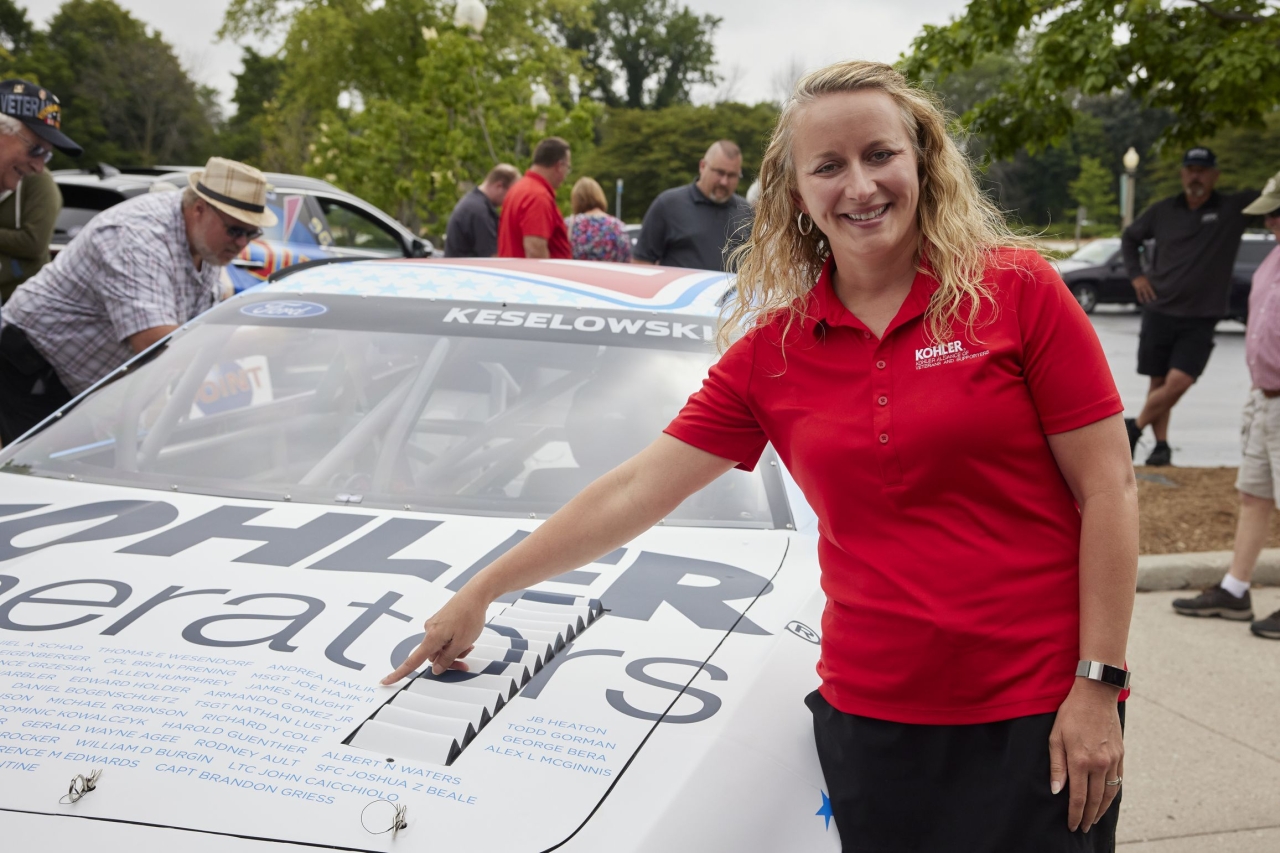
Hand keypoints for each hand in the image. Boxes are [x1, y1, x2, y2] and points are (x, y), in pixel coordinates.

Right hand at [381, 587, 488, 683]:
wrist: (475, 594)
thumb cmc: (469, 616)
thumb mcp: (461, 643)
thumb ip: (447, 659)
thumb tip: (435, 669)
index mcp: (432, 637)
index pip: (412, 661)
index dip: (398, 673)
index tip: (385, 681)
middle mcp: (429, 630)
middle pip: (433, 657)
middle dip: (448, 661)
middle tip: (464, 663)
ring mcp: (434, 625)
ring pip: (440, 648)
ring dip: (453, 651)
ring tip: (469, 645)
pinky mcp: (440, 621)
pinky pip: (443, 638)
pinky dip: (453, 642)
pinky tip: (466, 638)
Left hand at [1049, 678, 1123, 831]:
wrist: (1096, 695)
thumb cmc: (1071, 714)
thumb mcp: (1055, 737)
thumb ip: (1056, 765)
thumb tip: (1056, 790)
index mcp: (1080, 760)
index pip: (1078, 797)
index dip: (1075, 814)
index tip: (1072, 825)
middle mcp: (1099, 764)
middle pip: (1095, 800)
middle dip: (1088, 817)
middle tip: (1083, 828)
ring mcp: (1113, 760)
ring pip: (1109, 793)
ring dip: (1102, 810)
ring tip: (1094, 819)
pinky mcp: (1121, 755)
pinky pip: (1118, 781)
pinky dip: (1112, 794)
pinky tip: (1106, 800)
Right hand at [1132, 275, 1155, 303]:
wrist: (1135, 275)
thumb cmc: (1142, 276)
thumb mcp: (1147, 278)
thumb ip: (1150, 282)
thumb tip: (1154, 286)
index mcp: (1147, 283)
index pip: (1151, 289)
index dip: (1153, 294)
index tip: (1155, 298)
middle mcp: (1144, 286)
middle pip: (1147, 292)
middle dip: (1150, 296)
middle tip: (1152, 300)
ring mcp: (1140, 287)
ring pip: (1143, 293)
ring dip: (1145, 298)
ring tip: (1147, 302)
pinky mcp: (1137, 288)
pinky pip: (1138, 294)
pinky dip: (1139, 297)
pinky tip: (1141, 301)